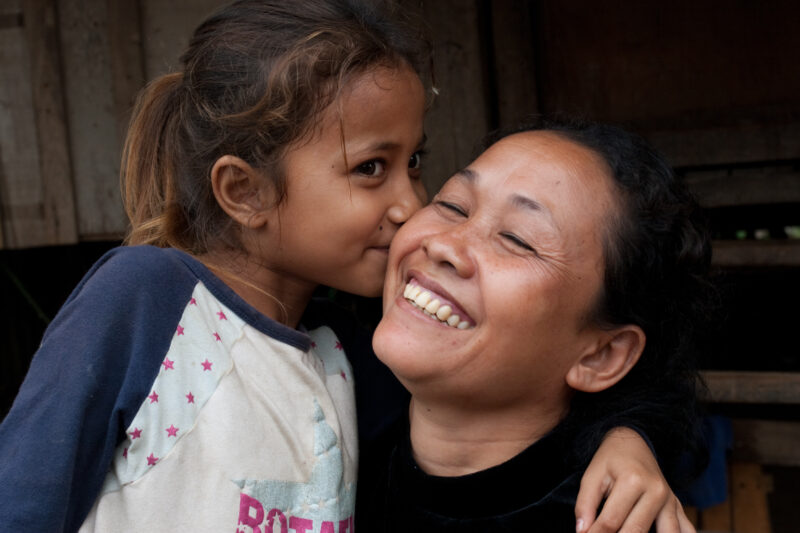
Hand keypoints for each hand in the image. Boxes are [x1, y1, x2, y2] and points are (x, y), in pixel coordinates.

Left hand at [575, 427, 695, 532]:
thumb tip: (582, 531)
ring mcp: (671, 501)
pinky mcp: (678, 507)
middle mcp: (657, 491)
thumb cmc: (610, 461)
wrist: (633, 443)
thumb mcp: (592, 476)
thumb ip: (585, 504)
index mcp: (633, 481)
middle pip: (637, 530)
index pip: (611, 521)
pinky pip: (686, 529)